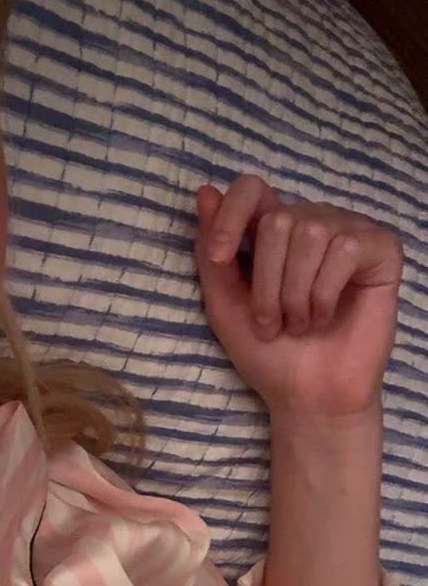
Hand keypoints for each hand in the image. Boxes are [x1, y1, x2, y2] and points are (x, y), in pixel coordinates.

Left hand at [194, 175, 402, 420]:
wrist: (308, 396)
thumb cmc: (269, 354)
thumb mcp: (225, 305)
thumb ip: (211, 254)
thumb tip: (205, 192)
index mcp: (273, 230)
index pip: (251, 189)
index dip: (231, 215)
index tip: (219, 258)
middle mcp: (311, 222)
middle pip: (278, 220)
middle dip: (267, 284)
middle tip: (273, 324)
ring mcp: (348, 231)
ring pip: (311, 233)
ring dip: (296, 294)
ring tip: (301, 324)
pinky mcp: (380, 248)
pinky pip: (345, 248)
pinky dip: (326, 294)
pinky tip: (328, 316)